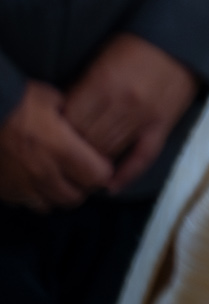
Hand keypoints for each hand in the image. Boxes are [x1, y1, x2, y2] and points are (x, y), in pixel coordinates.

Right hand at [0, 82, 113, 209]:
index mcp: (61, 150)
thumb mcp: (51, 98)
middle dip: (81, 187)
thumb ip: (70, 114)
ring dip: (56, 194)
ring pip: (48, 205)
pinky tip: (32, 181)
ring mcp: (20, 185)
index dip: (102, 170)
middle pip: (74, 197)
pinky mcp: (2, 189)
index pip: (97, 177)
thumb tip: (78, 118)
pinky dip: (30, 196)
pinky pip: (22, 203)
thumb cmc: (15, 102)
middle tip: (80, 174)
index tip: (101, 162)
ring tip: (57, 180)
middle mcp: (43, 173)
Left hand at [62, 34, 197, 193]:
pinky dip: (126, 175)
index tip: (49, 140)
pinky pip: (143, 157)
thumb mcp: (101, 56)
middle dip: (70, 154)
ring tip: (78, 174)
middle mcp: (121, 105)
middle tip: (59, 161)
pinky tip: (110, 186)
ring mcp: (144, 118)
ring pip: (108, 153)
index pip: (69, 124)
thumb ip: (82, 86)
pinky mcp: (163, 125)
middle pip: (85, 142)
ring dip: (92, 165)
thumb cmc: (137, 44)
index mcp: (102, 84)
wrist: (184, 37)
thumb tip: (61, 114)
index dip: (56, 136)